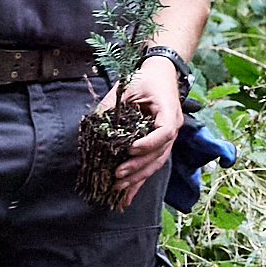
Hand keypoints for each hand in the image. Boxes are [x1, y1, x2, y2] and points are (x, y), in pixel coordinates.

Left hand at [111, 53, 187, 207]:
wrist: (162, 72)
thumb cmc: (146, 77)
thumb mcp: (127, 87)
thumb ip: (111, 106)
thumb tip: (92, 126)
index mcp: (169, 111)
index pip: (164, 132)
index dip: (148, 143)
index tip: (130, 149)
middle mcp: (173, 127)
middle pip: (159, 153)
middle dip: (138, 167)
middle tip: (117, 176)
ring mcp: (168, 137)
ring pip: (156, 162)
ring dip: (139, 177)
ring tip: (120, 188)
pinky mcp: (160, 143)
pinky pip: (152, 163)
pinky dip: (141, 179)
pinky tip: (129, 194)